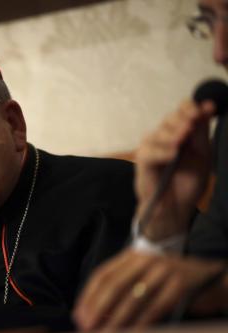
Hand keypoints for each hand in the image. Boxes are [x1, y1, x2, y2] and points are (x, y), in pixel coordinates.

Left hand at [74, 249, 224, 332]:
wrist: (213, 280)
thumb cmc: (171, 285)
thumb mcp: (144, 281)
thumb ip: (122, 292)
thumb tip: (93, 316)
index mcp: (132, 256)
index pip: (102, 275)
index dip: (88, 297)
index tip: (78, 317)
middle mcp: (145, 259)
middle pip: (113, 284)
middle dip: (97, 308)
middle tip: (86, 328)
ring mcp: (163, 269)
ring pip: (132, 298)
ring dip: (116, 321)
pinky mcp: (179, 284)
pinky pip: (154, 308)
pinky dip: (141, 325)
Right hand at [135, 100, 214, 239]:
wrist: (176, 209)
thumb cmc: (188, 183)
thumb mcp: (202, 155)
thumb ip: (201, 133)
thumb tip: (207, 106)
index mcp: (179, 134)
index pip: (181, 112)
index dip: (190, 107)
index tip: (207, 108)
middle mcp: (163, 139)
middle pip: (169, 119)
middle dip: (182, 120)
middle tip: (191, 125)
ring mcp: (150, 150)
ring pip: (157, 134)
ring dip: (172, 135)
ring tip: (182, 142)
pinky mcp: (142, 164)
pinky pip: (148, 153)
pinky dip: (161, 152)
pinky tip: (173, 154)